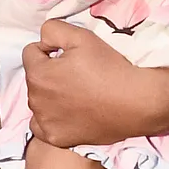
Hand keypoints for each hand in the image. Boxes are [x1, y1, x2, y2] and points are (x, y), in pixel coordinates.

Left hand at [23, 19, 167, 145]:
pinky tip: (69, 114)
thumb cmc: (109, 67)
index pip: (31, 52)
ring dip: (50, 95)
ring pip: (39, 101)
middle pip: (35, 78)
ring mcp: (45, 122)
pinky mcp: (56, 139)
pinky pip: (42, 126)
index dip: (51, 50)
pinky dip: (52, 119)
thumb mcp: (82, 37)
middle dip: (50, 73)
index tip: (71, 56)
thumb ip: (52, 30)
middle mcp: (35, 100)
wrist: (136, 102)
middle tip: (78, 75)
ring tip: (77, 94)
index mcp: (38, 74)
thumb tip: (43, 41)